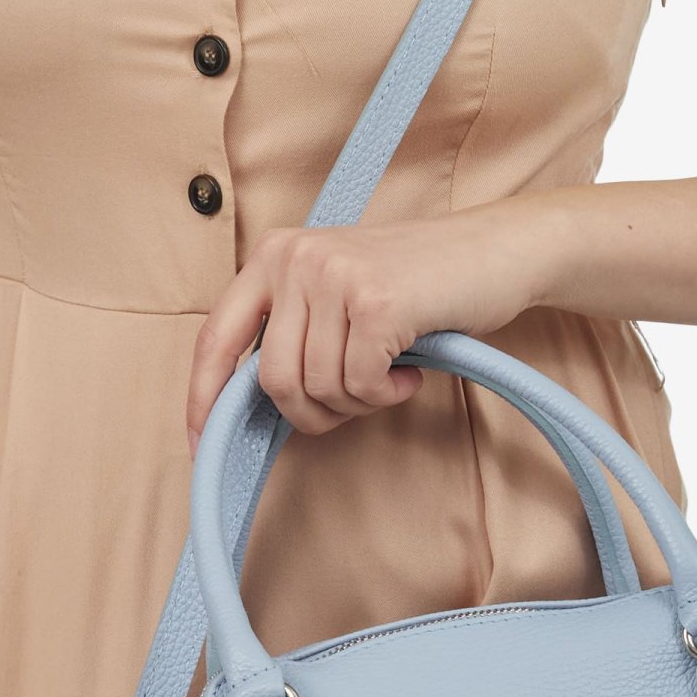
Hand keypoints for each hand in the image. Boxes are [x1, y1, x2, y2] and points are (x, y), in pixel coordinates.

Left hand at [184, 200, 550, 450]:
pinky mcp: (376, 301)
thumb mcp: (336, 294)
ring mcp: (335, 276)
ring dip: (357, 402)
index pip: (214, 338)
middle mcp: (295, 258)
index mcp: (273, 256)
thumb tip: (246, 408)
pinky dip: (387, 394)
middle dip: (313, 412)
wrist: (495, 251)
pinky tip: (408, 371)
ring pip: (317, 387)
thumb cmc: (417, 284)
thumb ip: (292, 333)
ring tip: (389, 374)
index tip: (201, 444)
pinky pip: (360, 385)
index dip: (204, 398)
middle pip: (273, 381)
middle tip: (355, 399)